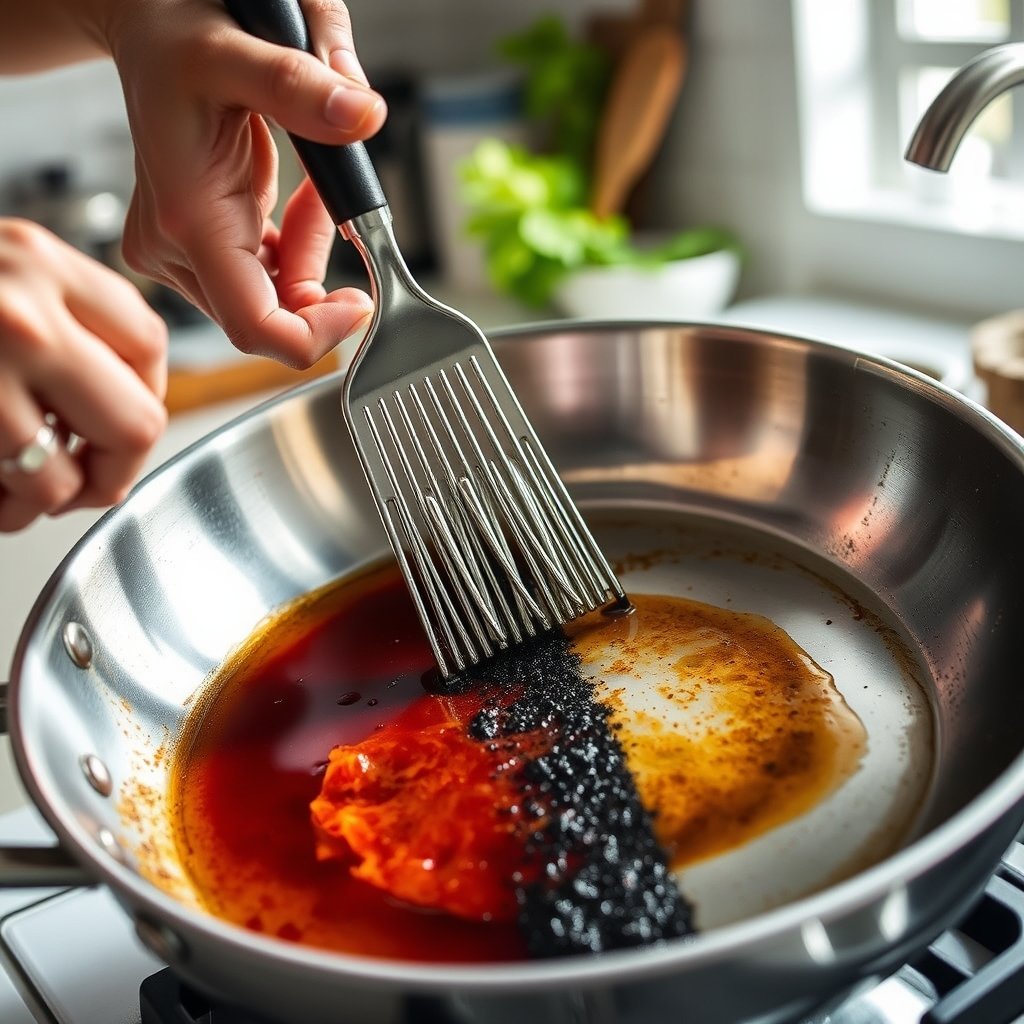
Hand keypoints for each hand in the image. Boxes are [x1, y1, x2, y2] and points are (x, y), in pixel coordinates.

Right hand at [0, 219, 166, 531]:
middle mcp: (22, 313)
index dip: (148, 392)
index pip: (148, 342)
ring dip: (53, 497)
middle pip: (138, 420)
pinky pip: (15, 494)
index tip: (119, 413)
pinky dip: (10, 509)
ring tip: (23, 488)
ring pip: (73, 474)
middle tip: (88, 475)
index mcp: (41, 263)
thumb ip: (65, 315)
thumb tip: (127, 391)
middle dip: (117, 465)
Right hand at [108, 0, 385, 367]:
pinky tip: (293, 197)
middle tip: (330, 201)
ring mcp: (179, 253)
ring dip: (309, 252)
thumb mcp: (241, 50)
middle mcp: (174, 248)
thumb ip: (302, 86)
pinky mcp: (194, 248)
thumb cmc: (179, 37)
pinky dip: (296, 246)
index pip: (255, 327)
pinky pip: (266, 276)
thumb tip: (364, 116)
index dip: (317, 335)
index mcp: (187, 217)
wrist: (147, 30)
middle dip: (318, 273)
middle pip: (271, 314)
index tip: (362, 305)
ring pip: (272, 296)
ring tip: (309, 187)